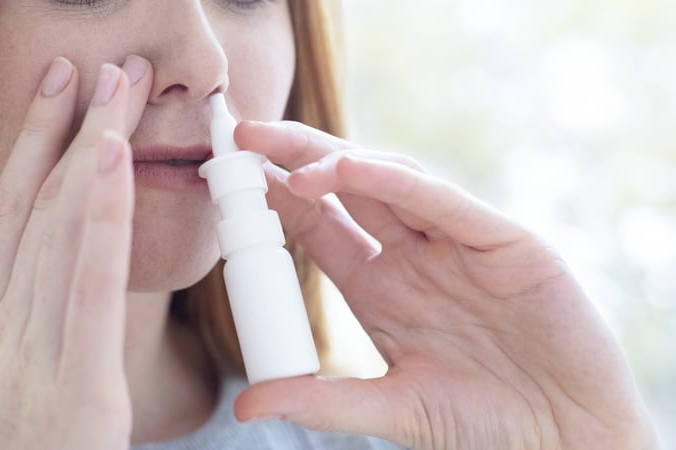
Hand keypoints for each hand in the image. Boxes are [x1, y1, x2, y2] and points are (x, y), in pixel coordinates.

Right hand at [0, 56, 151, 448]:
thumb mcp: (32, 398)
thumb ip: (48, 345)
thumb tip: (68, 298)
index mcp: (4, 335)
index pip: (19, 225)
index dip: (38, 156)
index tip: (61, 101)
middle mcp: (9, 332)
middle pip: (36, 211)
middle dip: (64, 132)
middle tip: (91, 66)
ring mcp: (31, 356)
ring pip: (56, 231)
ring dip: (84, 149)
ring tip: (108, 84)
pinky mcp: (72, 387)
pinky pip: (85, 288)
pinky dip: (96, 218)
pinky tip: (111, 160)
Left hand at [233, 121, 658, 449]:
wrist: (567, 439)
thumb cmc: (484, 425)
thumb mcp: (393, 408)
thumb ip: (322, 402)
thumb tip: (248, 405)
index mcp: (379, 288)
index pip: (317, 227)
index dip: (276, 200)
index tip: (232, 178)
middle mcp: (411, 256)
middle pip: (345, 190)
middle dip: (297, 158)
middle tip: (247, 137)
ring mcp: (454, 245)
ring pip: (389, 182)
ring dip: (339, 163)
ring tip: (287, 159)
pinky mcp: (502, 242)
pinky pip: (443, 203)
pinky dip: (399, 182)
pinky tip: (353, 168)